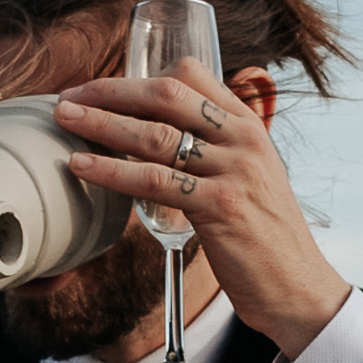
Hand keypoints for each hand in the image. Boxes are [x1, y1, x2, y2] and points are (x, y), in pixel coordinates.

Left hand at [52, 67, 351, 356]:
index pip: (192, 73)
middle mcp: (243, 138)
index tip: (98, 86)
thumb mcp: (249, 177)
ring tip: (64, 120)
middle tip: (67, 96)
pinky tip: (82, 165)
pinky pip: (155, 180)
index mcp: (249, 124)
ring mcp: (234, 170)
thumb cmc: (264, 237)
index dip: (138, 74)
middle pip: (166, 94)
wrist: (298, 288)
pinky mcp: (221, 206)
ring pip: (155, 134)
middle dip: (110, 90)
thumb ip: (215, 151)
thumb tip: (162, 136)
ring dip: (101, 123)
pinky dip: (112, 170)